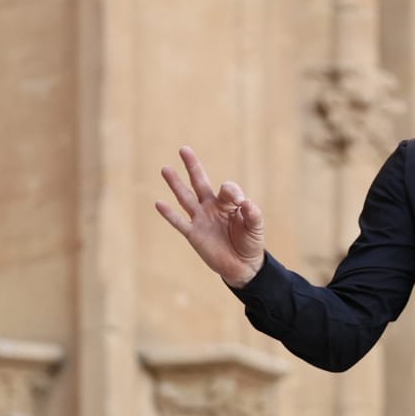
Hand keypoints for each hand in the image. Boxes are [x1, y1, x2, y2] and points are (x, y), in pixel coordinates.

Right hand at [156, 146, 264, 287]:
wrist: (242, 266)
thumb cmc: (250, 243)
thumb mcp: (256, 227)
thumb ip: (253, 214)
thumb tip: (245, 202)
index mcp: (228, 203)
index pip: (227, 189)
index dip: (232, 192)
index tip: (240, 203)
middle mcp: (212, 207)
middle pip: (199, 182)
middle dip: (193, 166)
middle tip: (184, 149)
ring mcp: (201, 219)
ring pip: (185, 198)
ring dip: (176, 184)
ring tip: (165, 169)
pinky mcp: (194, 234)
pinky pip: (179, 222)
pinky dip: (169, 214)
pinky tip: (158, 203)